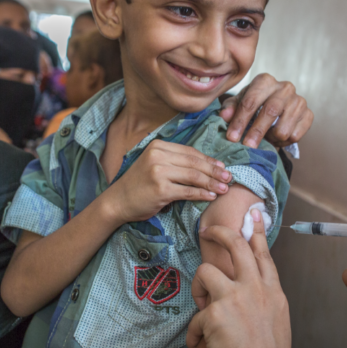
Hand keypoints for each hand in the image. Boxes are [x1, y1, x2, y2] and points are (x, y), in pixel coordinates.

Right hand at [101, 140, 232, 224]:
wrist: (117, 201)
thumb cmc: (138, 184)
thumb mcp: (154, 165)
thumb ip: (174, 161)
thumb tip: (206, 165)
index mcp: (158, 146)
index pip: (190, 151)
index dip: (208, 159)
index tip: (222, 166)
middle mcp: (158, 156)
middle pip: (194, 162)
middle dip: (214, 170)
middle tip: (229, 177)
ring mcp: (158, 172)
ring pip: (194, 176)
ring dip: (212, 183)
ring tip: (224, 188)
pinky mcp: (160, 189)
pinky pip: (187, 191)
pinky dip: (202, 194)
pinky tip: (211, 196)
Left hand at [187, 209, 290, 347]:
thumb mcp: (275, 320)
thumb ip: (262, 300)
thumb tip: (247, 290)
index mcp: (272, 293)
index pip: (263, 255)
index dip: (258, 232)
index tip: (254, 215)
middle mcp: (256, 289)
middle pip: (236, 245)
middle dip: (220, 232)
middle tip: (207, 231)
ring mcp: (235, 297)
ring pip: (205, 272)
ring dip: (199, 291)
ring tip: (203, 315)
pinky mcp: (215, 312)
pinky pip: (195, 318)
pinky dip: (197, 337)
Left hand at [220, 73, 313, 147]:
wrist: (276, 108)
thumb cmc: (254, 104)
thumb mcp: (239, 103)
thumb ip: (230, 108)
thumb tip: (225, 116)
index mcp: (265, 81)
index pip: (251, 101)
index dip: (240, 120)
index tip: (232, 137)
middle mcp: (285, 87)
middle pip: (270, 111)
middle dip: (256, 131)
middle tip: (247, 146)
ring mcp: (299, 100)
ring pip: (284, 128)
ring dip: (271, 138)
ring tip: (264, 138)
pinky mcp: (309, 115)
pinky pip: (295, 136)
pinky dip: (283, 142)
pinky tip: (276, 137)